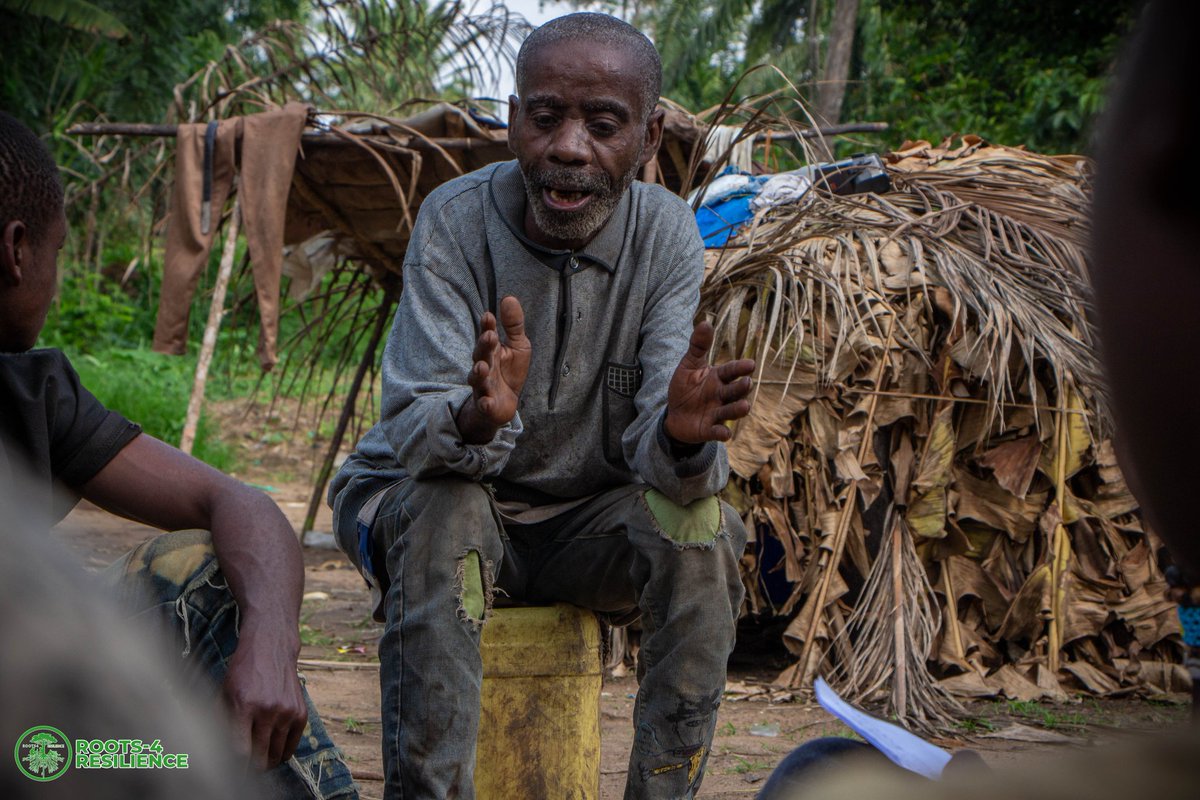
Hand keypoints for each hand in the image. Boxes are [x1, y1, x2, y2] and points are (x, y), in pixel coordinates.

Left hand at [221, 629, 307, 769]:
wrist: (271, 648)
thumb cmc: (242, 671)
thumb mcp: (224, 693)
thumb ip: (222, 722)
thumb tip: (218, 750)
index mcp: (243, 705)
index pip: (239, 750)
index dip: (234, 767)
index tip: (230, 772)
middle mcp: (268, 710)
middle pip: (260, 757)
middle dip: (251, 768)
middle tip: (245, 769)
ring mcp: (287, 711)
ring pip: (277, 754)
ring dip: (267, 763)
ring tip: (260, 762)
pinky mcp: (301, 712)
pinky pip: (292, 744)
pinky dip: (283, 753)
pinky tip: (275, 753)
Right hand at [457, 295, 531, 443]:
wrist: (504, 403)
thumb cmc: (509, 371)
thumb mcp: (518, 345)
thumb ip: (514, 324)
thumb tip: (509, 297)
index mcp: (491, 350)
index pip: (487, 335)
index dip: (487, 326)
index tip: (489, 316)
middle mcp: (484, 366)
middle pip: (480, 354)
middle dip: (483, 346)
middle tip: (489, 336)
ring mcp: (483, 386)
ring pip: (477, 379)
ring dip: (478, 373)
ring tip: (481, 367)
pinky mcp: (487, 405)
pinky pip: (484, 405)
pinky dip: (485, 404)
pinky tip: (486, 402)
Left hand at [664, 321, 754, 443]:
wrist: (675, 415)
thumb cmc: (685, 388)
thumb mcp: (688, 365)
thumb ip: (698, 347)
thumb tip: (706, 322)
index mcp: (718, 378)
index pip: (731, 371)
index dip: (740, 368)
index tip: (750, 365)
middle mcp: (722, 395)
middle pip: (735, 391)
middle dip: (741, 388)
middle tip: (747, 383)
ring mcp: (717, 413)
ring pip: (731, 411)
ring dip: (738, 409)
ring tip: (745, 406)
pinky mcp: (709, 430)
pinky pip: (718, 431)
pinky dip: (722, 433)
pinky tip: (726, 434)